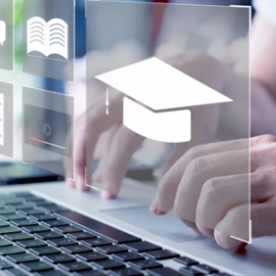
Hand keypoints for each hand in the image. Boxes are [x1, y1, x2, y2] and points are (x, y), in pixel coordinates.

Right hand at [68, 52, 230, 196]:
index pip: (124, 140)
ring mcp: (116, 91)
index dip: (113, 169)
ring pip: (84, 119)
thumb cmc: (201, 105)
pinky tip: (81, 166)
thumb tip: (159, 207)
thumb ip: (177, 166)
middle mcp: (129, 93)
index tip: (109, 194)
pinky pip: (88, 118)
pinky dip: (81, 141)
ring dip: (75, 151)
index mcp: (153, 103)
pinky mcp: (110, 94)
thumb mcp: (199, 133)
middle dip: (80, 157)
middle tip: (80, 188)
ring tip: (74, 181)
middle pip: (92, 124)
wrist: (196, 68)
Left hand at [150, 135, 275, 251]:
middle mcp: (269, 156)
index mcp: (260, 145)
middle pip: (198, 173)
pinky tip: (234, 243)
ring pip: (213, 195)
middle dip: (181, 204)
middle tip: (189, 224)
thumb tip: (189, 191)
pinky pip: (240, 220)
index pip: (197, 155)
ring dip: (202, 221)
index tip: (160, 203)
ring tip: (215, 234)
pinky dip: (225, 236)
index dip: (169, 181)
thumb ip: (241, 172)